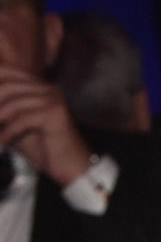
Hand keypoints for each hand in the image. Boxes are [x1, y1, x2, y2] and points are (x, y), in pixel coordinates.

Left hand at [0, 65, 91, 185]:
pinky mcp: (55, 114)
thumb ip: (2, 112)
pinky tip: (3, 141)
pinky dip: (9, 131)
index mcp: (39, 86)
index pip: (5, 72)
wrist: (73, 169)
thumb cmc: (45, 150)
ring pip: (14, 103)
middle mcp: (47, 88)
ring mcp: (53, 99)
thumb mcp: (17, 125)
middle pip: (7, 86)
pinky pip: (23, 118)